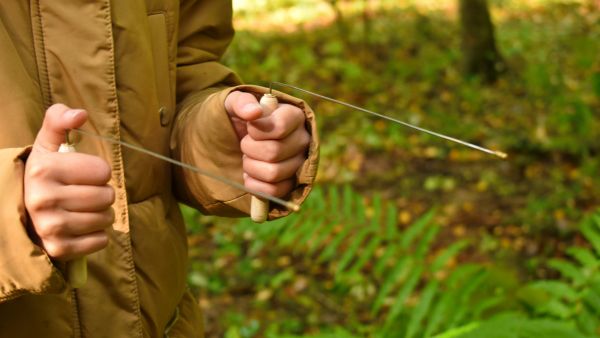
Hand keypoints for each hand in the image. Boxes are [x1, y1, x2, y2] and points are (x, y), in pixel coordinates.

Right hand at [24, 104, 114, 260]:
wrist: (21, 212)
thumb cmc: (45, 174)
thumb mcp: (47, 143)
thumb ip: (59, 120)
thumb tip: (80, 114)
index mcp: (43, 170)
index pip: (103, 172)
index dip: (98, 172)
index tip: (82, 175)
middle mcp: (43, 199)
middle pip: (107, 196)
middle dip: (102, 194)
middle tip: (85, 194)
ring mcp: (50, 227)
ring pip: (106, 219)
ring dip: (102, 215)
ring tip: (83, 210)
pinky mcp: (58, 249)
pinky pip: (101, 241)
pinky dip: (98, 236)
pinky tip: (81, 229)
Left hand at [225, 91, 309, 197]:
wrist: (239, 138)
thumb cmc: (240, 117)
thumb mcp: (235, 103)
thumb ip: (242, 103)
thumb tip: (254, 112)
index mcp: (294, 115)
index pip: (280, 126)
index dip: (258, 130)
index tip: (250, 127)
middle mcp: (303, 139)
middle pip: (274, 152)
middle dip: (250, 149)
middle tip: (245, 143)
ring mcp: (300, 163)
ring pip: (273, 173)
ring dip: (251, 167)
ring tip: (248, 158)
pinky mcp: (292, 183)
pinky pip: (274, 191)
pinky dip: (255, 185)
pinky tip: (250, 174)